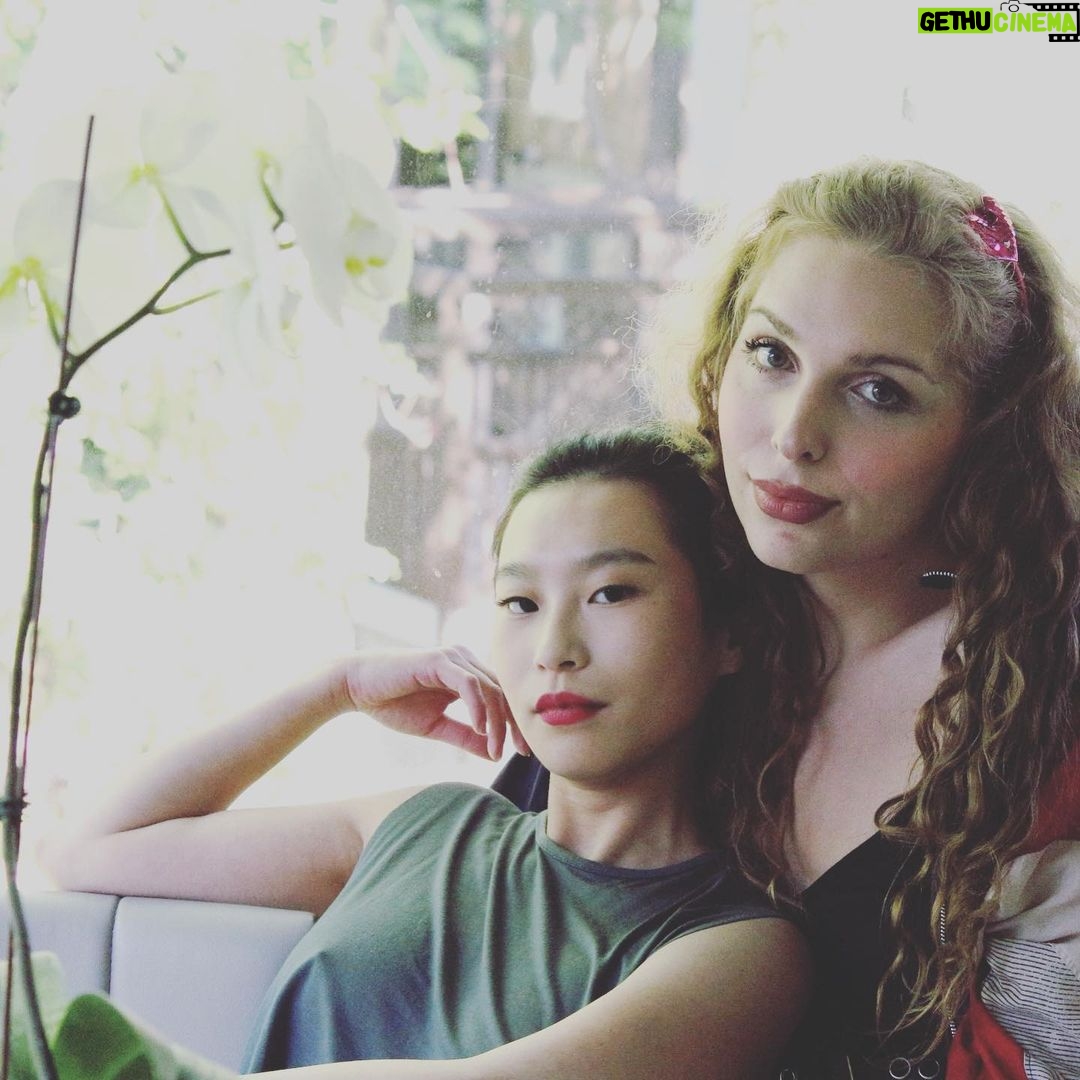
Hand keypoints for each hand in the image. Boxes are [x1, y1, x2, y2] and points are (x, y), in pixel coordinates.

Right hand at [339, 646, 528, 760]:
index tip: (523, 752)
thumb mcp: (436, 726)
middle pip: (502, 692)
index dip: (514, 724)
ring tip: (495, 747)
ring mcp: (453, 658)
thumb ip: (465, 736)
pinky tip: (479, 728)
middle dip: (513, 724)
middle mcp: (465, 661)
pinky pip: (468, 683)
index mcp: (466, 674)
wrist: (356, 688)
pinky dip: (478, 707)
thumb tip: (494, 754)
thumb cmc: (393, 704)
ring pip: (489, 689)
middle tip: (522, 752)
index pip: (501, 698)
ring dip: (496, 721)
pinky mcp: (439, 660)